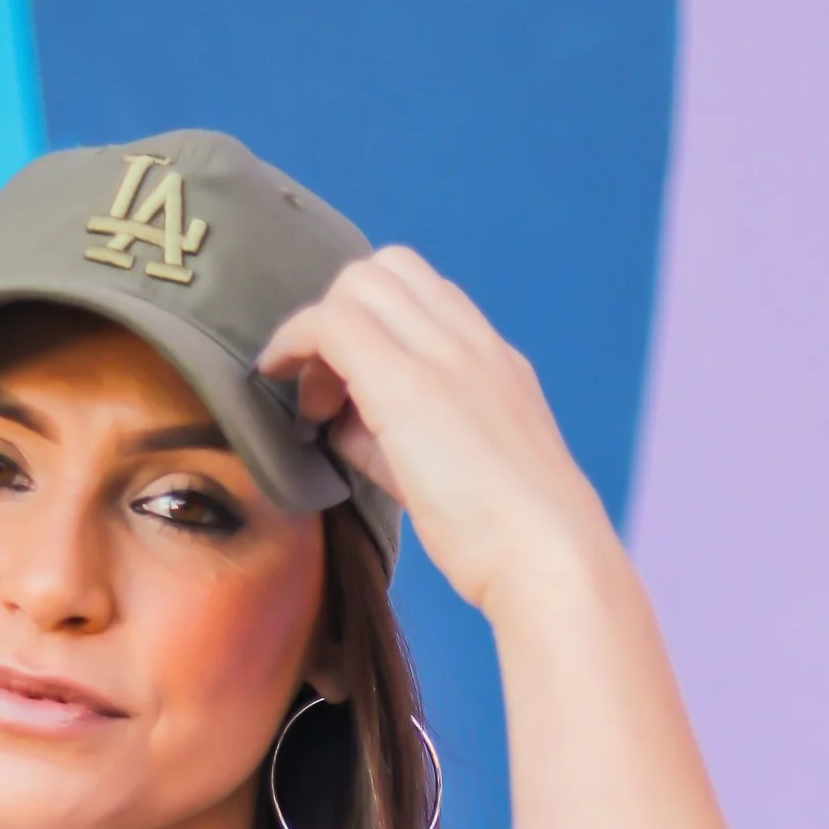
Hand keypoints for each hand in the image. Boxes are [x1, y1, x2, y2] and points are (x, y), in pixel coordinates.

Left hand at [258, 248, 613, 617]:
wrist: (547, 558)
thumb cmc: (505, 539)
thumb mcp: (452, 475)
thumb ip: (396, 440)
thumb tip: (341, 425)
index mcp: (495, 364)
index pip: (425, 296)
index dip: (373, 324)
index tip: (349, 386)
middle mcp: (473, 345)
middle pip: (387, 271)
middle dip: (340, 316)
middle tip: (325, 391)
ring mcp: (446, 356)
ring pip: (360, 283)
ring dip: (320, 331)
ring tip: (315, 404)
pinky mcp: (410, 386)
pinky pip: (333, 324)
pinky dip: (295, 342)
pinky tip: (281, 379)